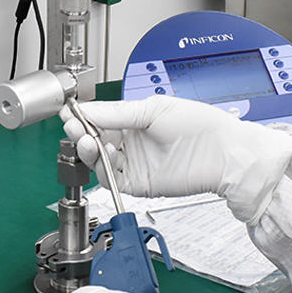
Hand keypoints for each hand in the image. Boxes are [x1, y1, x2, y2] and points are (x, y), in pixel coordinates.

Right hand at [60, 95, 291, 224]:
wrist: (222, 153)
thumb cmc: (198, 125)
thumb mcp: (153, 109)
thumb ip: (117, 113)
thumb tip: (88, 109)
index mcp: (133, 120)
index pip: (99, 119)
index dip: (83, 117)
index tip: (69, 113)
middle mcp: (131, 142)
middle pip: (94, 141)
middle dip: (81, 133)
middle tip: (74, 127)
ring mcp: (134, 164)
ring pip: (98, 160)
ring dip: (89, 150)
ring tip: (88, 140)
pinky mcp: (138, 183)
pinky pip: (111, 178)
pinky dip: (103, 168)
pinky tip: (105, 154)